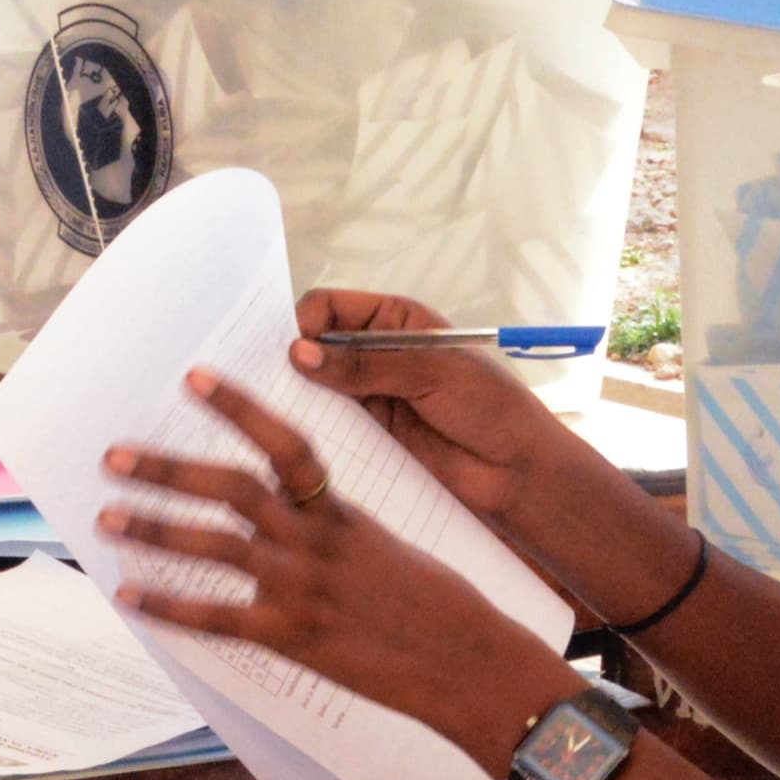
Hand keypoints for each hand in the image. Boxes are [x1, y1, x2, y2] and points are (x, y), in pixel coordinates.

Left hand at [99, 368, 576, 772]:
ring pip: (213, 547)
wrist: (471, 663)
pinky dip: (169, 607)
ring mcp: (302, 588)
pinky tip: (131, 597)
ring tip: (106, 518)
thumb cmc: (440, 605)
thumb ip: (337, 526)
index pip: (285, 445)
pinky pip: (217, 618)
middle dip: (167, 470)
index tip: (194, 379)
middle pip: (230, 490)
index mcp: (341, 512)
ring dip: (153, 529)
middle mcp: (316, 541)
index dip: (239, 409)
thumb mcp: (390, 546)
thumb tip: (297, 509)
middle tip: (114, 456)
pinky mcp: (294, 636)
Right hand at [287, 291, 625, 533]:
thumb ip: (364, 365)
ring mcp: (372, 392)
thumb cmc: (490, 408)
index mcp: (396, 319)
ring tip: (273, 405)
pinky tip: (294, 431)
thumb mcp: (429, 373)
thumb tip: (300, 353)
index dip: (304, 321)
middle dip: (292, 354)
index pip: (331, 307)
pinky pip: (329, 421)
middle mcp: (378, 350)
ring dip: (297, 391)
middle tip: (262, 373)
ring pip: (317, 384)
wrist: (517, 472)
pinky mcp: (369, 432)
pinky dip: (310, 423)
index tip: (287, 346)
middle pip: (317, 343)